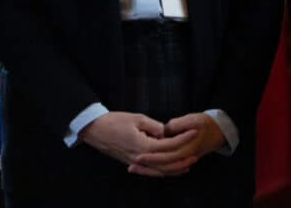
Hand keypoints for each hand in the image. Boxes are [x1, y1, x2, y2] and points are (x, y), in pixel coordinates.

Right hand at [78, 111, 195, 175]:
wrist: (94, 130)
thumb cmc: (115, 121)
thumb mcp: (138, 119)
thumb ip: (155, 126)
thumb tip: (167, 132)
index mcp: (142, 145)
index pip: (168, 145)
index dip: (182, 139)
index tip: (194, 132)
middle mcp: (139, 158)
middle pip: (166, 163)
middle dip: (182, 158)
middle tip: (196, 152)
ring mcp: (134, 162)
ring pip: (158, 171)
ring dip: (174, 169)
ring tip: (188, 164)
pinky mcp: (131, 162)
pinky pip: (149, 171)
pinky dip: (162, 172)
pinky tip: (170, 170)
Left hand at [129, 113, 225, 176]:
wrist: (219, 132)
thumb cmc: (206, 123)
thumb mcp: (193, 119)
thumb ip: (177, 124)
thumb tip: (164, 130)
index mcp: (187, 146)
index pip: (166, 153)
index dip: (151, 154)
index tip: (138, 153)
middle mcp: (185, 156)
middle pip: (163, 164)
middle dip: (147, 164)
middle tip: (133, 162)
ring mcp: (185, 160)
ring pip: (164, 169)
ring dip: (149, 170)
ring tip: (134, 167)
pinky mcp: (183, 161)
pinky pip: (168, 169)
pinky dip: (156, 170)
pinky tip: (146, 167)